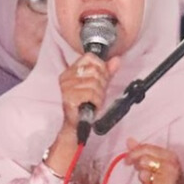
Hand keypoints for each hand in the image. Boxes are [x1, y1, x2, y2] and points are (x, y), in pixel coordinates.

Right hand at [45, 52, 121, 171]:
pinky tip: (93, 106)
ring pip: (95, 83)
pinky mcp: (70, 97)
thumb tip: (116, 60)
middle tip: (98, 94)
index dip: (101, 67)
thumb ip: (106, 72)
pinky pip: (92, 94)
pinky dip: (97, 102)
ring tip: (94, 102)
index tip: (103, 78)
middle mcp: (67, 77)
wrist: (74, 126)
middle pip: (95, 70)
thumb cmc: (84, 107)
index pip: (89, 57)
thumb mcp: (97, 86)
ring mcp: (66, 87)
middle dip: (102, 83)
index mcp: (70, 71)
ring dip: (100, 95)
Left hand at [126, 140, 183, 183]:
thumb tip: (129, 141)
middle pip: (143, 161)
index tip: (128, 160)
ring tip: (153, 183)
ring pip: (143, 175)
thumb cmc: (171, 180)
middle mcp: (171, 166)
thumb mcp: (161, 162)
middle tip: (146, 173)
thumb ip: (144, 151)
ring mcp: (169, 181)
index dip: (133, 153)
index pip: (146, 148)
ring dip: (144, 180)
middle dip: (140, 168)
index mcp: (170, 156)